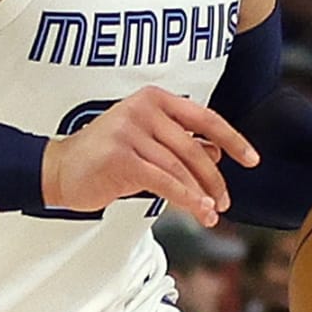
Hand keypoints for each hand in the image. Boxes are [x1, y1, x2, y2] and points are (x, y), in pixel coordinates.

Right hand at [40, 87, 257, 227]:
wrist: (60, 170)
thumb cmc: (104, 157)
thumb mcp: (145, 142)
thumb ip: (179, 143)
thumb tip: (216, 151)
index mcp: (153, 99)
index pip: (204, 117)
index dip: (233, 139)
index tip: (252, 159)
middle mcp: (143, 109)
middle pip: (193, 148)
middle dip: (214, 179)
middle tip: (224, 201)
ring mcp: (130, 131)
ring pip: (180, 168)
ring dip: (201, 194)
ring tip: (211, 213)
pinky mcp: (122, 157)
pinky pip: (164, 181)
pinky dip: (186, 198)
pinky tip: (198, 211)